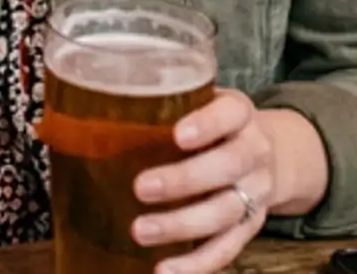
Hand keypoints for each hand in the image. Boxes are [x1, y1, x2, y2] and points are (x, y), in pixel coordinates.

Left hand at [131, 93, 324, 273]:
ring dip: (182, 225)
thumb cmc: (214, 123)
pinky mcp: (251, 226)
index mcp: (239, 113)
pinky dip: (198, 263)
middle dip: (184, 180)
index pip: (230, 113)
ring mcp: (256, 192)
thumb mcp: (199, 99)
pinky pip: (228, 248)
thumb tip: (81, 110)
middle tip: (141, 188)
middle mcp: (254, 152)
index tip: (178, 135)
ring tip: (141, 231)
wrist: (274, 153)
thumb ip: (159, 102)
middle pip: (227, 167)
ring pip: (226, 212)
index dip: (207, 125)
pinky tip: (166, 270)